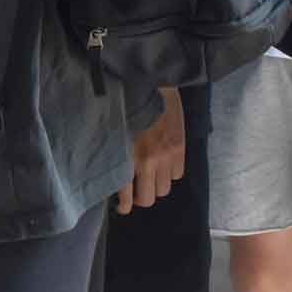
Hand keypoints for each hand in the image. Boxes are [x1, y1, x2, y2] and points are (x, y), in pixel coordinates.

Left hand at [117, 86, 186, 213]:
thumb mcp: (112, 131)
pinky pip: (178, 174)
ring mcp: (168, 155)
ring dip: (156, 185)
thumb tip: (111, 175)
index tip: (122, 208)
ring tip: (150, 177)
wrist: (151, 82)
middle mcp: (150, 160)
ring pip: (164, 189)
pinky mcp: (181, 147)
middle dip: (141, 198)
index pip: (126, 194)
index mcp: (129, 156)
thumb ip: (114, 154)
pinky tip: (164, 166)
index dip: (124, 206)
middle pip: (148, 198)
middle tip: (136, 193)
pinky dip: (170, 174)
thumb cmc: (126, 105)